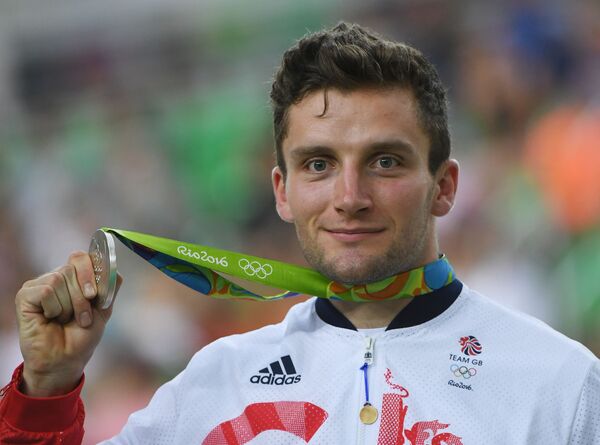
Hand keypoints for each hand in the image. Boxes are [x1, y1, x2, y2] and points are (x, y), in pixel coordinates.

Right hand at [15, 251, 122, 396]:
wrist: (66, 360)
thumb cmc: (82, 336)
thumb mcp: (103, 308)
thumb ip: (110, 286)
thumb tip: (115, 268)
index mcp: (74, 278)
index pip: (81, 257)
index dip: (90, 272)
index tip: (94, 295)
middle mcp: (55, 277)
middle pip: (72, 268)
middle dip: (82, 297)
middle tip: (82, 317)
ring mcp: (39, 285)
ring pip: (59, 278)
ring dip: (69, 306)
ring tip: (65, 320)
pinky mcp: (25, 295)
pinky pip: (46, 290)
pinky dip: (54, 308)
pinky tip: (50, 319)